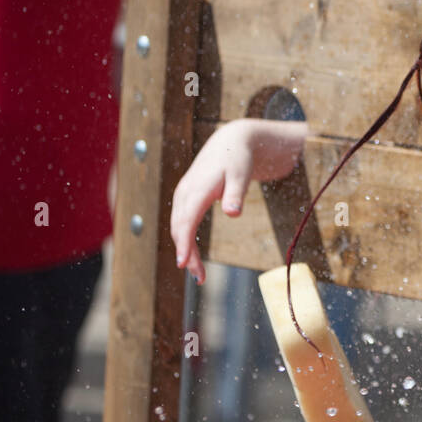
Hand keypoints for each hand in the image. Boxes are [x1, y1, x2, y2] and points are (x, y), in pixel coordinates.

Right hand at [169, 119, 301, 283]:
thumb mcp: (241, 176)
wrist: (229, 143)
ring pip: (179, 229)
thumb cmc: (237, 160)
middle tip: (200, 279)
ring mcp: (183, 196)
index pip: (186, 221)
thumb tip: (233, 214)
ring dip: (186, 251)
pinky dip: (186, 242)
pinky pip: (182, 224)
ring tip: (199, 275)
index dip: (184, 244)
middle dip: (187, 255)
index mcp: (197, 190)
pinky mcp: (185, 199)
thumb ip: (236, 195)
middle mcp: (184, 194)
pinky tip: (194, 256)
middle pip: (180, 230)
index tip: (184, 264)